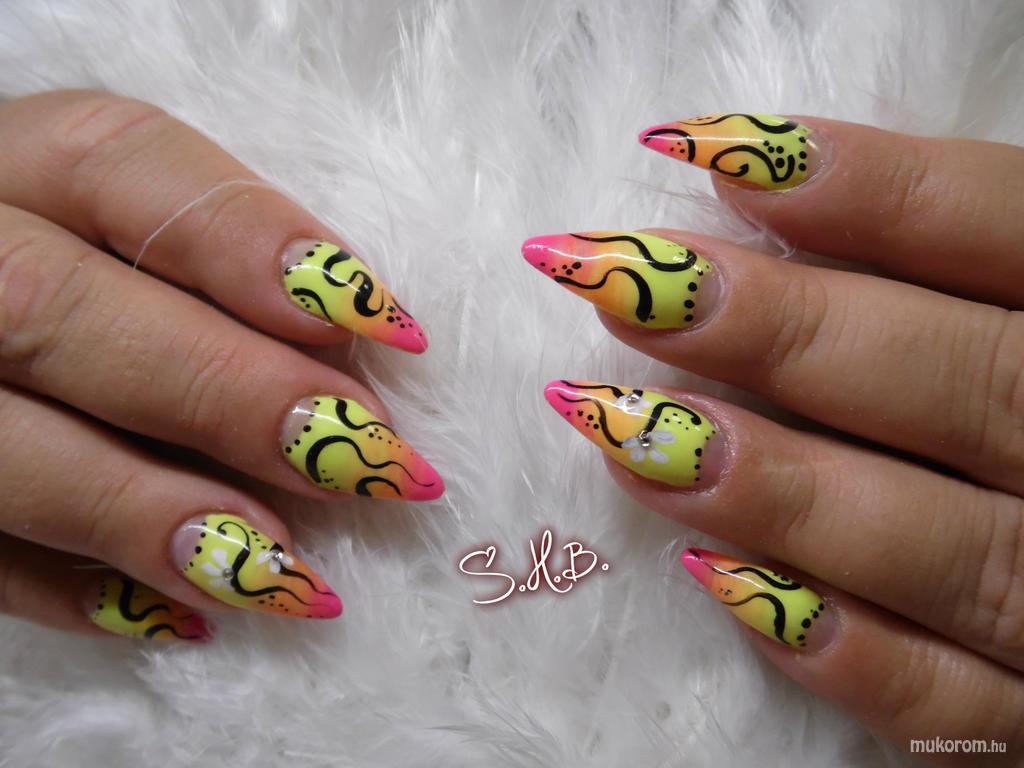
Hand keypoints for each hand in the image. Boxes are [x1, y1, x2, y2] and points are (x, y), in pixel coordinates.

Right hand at [0, 90, 442, 640]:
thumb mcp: (143, 237)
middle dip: (221, 392)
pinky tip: (188, 616)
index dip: (254, 241)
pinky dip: (76, 595)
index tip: (386, 326)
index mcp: (21, 166)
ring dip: (150, 517)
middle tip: (365, 464)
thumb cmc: (105, 283)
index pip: (117, 160)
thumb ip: (225, 266)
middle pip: (49, 304)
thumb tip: (360, 346)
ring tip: (286, 575)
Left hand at [523, 113, 1023, 759]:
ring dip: (774, 486)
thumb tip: (760, 188)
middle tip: (616, 289)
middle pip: (965, 383)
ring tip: (619, 431)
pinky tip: (714, 579)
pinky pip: (951, 708)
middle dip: (781, 330)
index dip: (870, 188)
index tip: (704, 153)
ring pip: (945, 549)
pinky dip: (840, 652)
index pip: (1010, 231)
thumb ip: (955, 268)